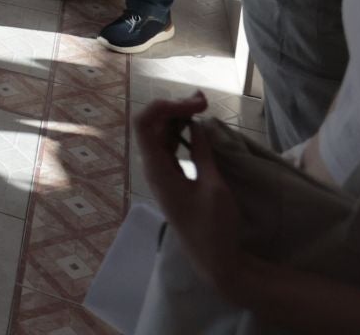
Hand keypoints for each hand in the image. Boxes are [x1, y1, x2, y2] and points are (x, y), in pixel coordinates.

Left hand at [133, 94, 254, 301]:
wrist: (216, 260)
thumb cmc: (214, 226)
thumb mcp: (213, 186)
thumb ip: (202, 153)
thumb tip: (196, 126)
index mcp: (156, 169)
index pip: (144, 124)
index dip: (164, 106)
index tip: (194, 104)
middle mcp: (153, 168)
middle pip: (153, 124)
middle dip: (174, 106)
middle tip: (204, 99)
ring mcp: (161, 172)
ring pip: (161, 133)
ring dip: (178, 116)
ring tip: (203, 105)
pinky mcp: (171, 178)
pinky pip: (169, 145)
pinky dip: (181, 131)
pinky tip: (197, 125)